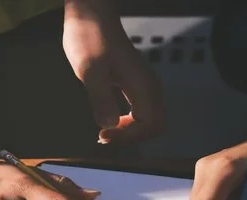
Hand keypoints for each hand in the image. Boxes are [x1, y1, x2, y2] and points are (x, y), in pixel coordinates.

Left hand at [63, 4, 163, 143]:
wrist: (91, 16)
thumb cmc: (91, 36)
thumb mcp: (91, 69)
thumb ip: (100, 98)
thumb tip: (109, 124)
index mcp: (143, 85)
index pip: (150, 126)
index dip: (128, 136)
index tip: (103, 133)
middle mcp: (149, 87)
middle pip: (155, 127)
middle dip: (132, 137)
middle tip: (105, 136)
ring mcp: (144, 85)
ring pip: (149, 120)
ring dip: (130, 131)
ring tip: (106, 132)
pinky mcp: (135, 84)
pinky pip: (141, 111)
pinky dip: (128, 122)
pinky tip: (110, 120)